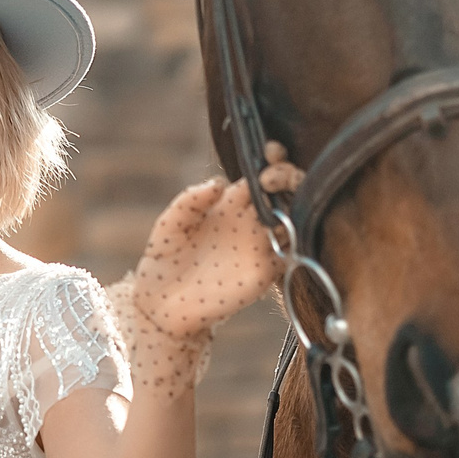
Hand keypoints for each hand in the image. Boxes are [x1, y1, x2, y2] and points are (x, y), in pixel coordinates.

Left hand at [107, 147, 303, 396]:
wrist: (161, 307)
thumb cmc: (164, 261)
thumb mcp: (170, 224)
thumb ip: (191, 200)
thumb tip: (220, 182)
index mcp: (229, 205)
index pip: (258, 176)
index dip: (270, 160)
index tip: (269, 150)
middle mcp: (250, 223)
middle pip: (283, 192)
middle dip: (287, 175)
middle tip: (273, 174)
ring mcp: (260, 247)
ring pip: (293, 218)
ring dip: (295, 203)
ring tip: (281, 195)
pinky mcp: (265, 273)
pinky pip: (291, 254)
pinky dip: (297, 240)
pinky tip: (290, 227)